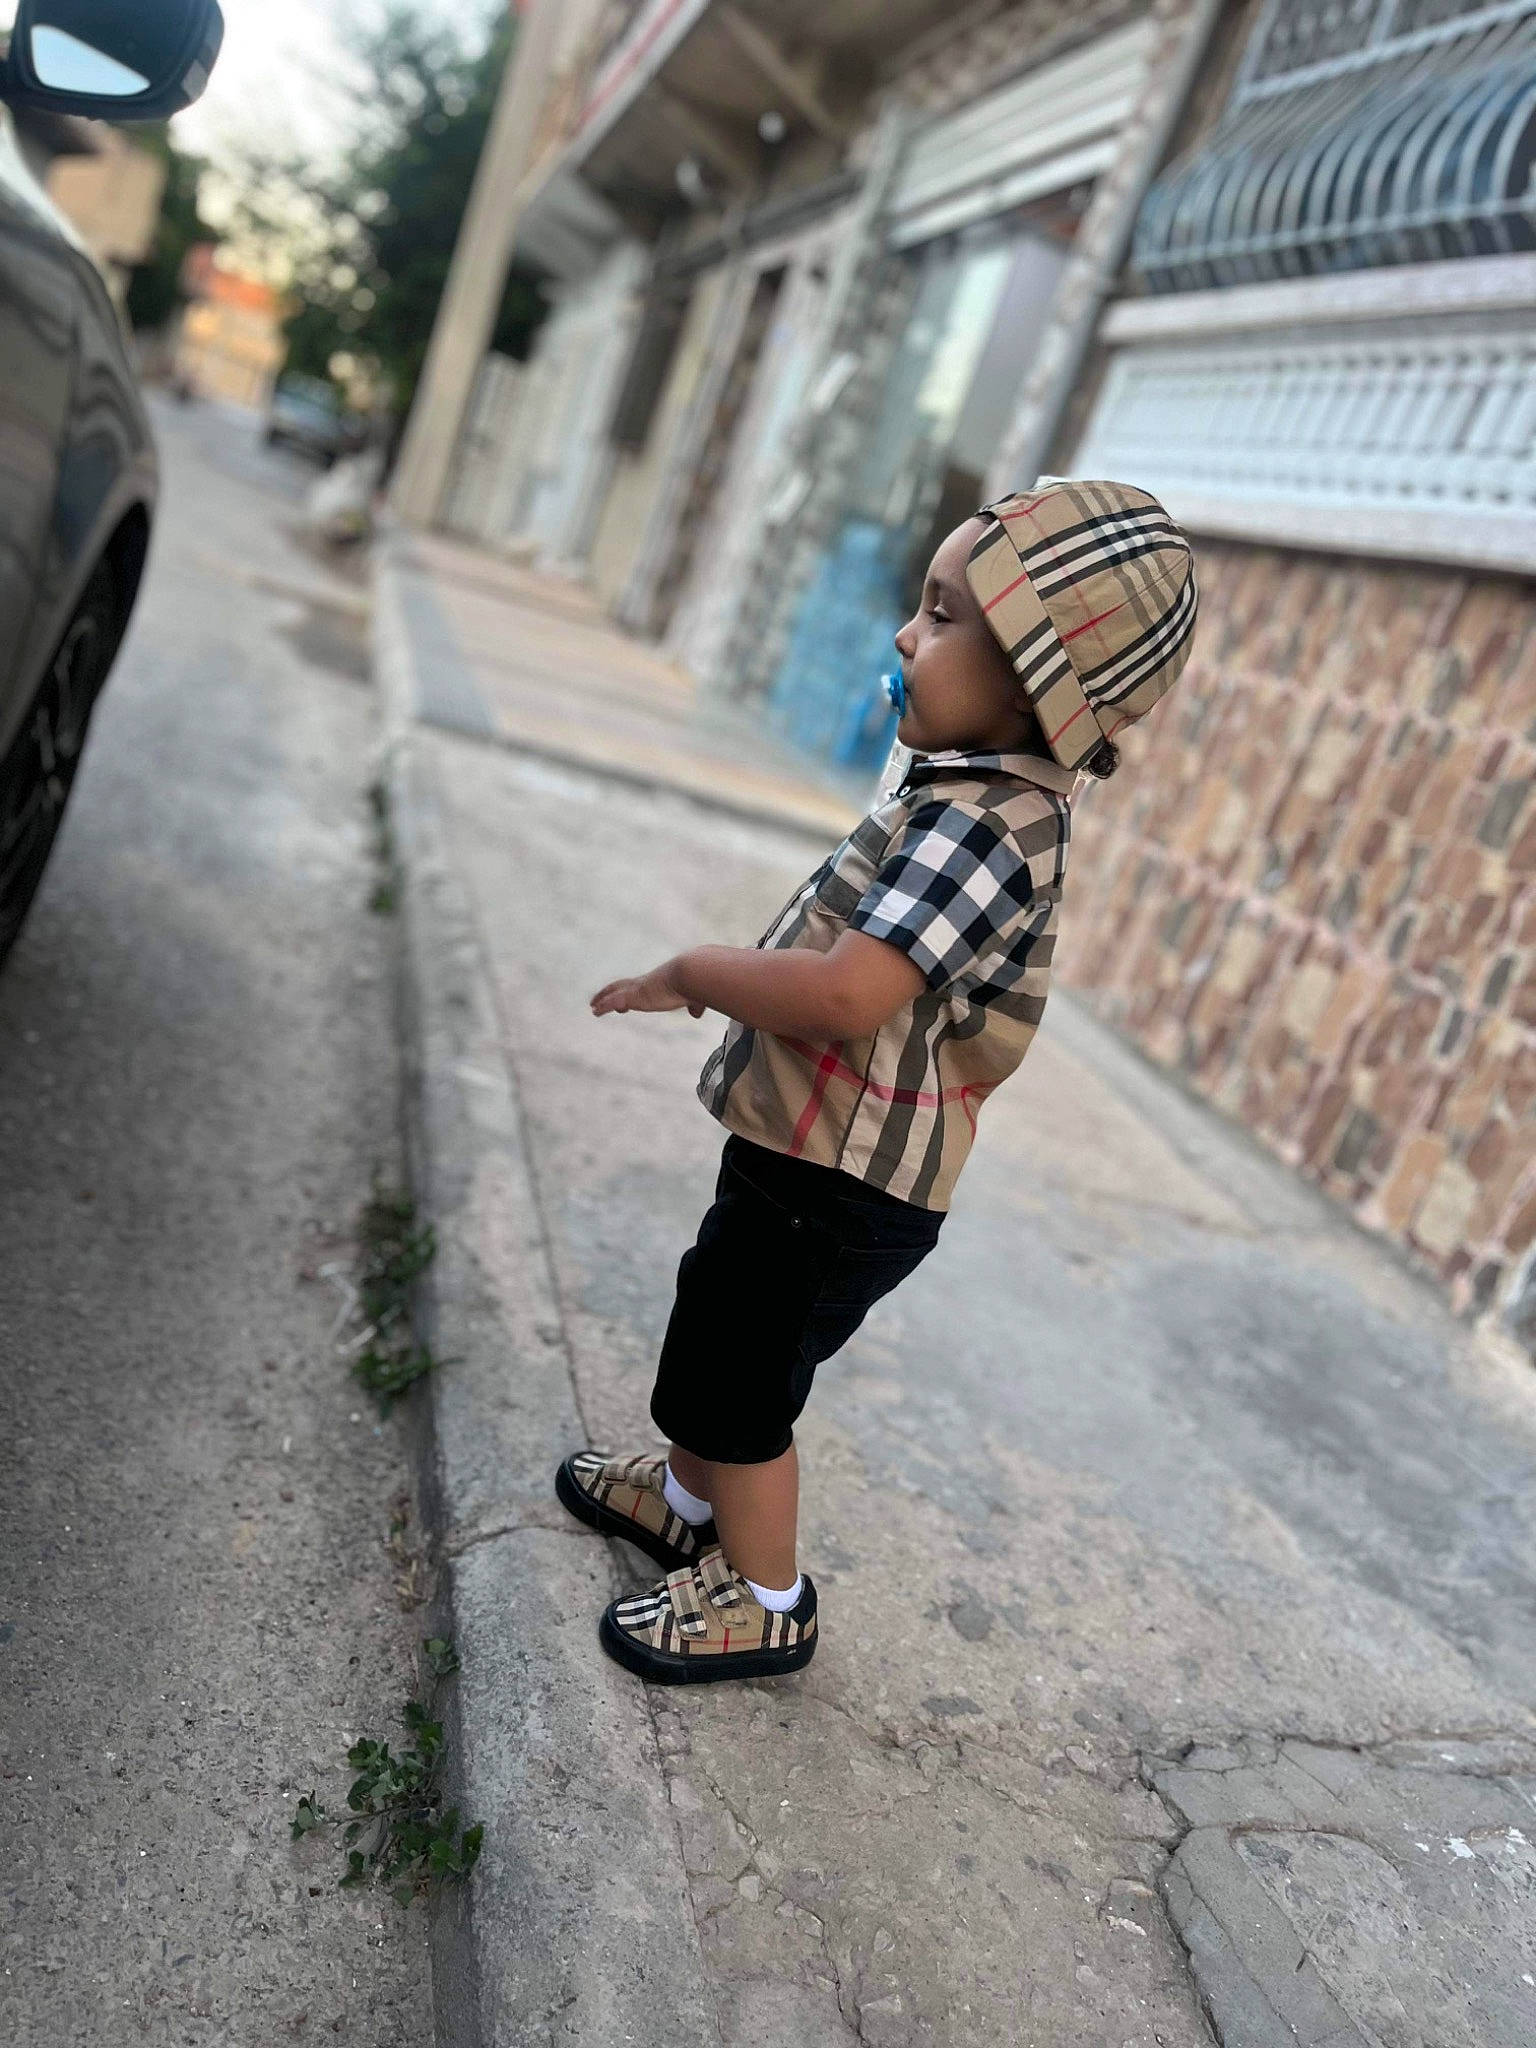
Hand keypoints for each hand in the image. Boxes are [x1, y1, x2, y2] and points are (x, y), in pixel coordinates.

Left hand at [590, 961, 704, 1017]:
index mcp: (656, 982)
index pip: (638, 986)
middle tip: (599, 999)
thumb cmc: (694, 983)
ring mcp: (637, 989)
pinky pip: (612, 1002)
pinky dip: (603, 1006)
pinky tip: (595, 1011)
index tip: (622, 1000)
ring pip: (613, 992)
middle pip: (620, 985)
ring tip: (593, 1007)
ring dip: (601, 999)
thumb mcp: (694, 996)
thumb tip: (697, 1013)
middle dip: (609, 991)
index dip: (628, 991)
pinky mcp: (633, 997)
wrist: (690, 974)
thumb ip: (695, 1005)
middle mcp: (644, 983)